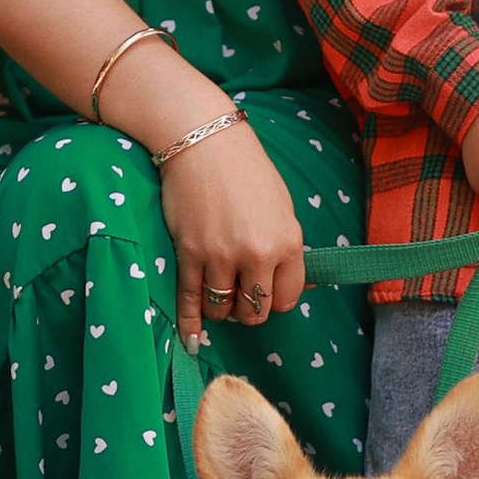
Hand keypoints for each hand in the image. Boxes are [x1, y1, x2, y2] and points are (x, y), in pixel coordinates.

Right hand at [164, 118, 307, 348]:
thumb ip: (283, 246)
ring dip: (221, 309)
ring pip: (223, 309)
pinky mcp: (190, 254)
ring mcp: (221, 256)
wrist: (204, 141)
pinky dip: (190, 323)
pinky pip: (191, 301)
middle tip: (240, 297)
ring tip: (218, 296)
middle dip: (249, 310)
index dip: (277, 300)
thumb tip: (283, 283)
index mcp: (287, 241)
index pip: (288, 298)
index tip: (267, 293)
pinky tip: (191, 336)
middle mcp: (257, 254)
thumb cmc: (246, 170)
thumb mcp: (281, 207)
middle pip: (256, 310)